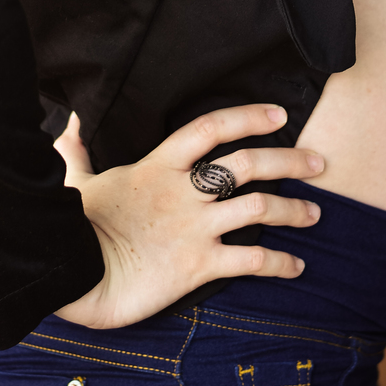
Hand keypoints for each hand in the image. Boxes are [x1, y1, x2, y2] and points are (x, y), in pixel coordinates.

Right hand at [51, 105, 325, 329]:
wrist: (67, 271)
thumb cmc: (70, 225)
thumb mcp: (76, 180)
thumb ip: (77, 152)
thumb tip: (69, 124)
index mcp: (158, 166)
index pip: (211, 128)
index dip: (248, 116)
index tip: (278, 114)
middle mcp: (184, 192)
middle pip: (248, 164)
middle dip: (289, 159)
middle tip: (318, 162)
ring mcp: (194, 228)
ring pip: (259, 208)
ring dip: (293, 210)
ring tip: (315, 214)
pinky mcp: (198, 265)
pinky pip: (250, 260)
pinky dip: (279, 263)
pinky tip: (296, 267)